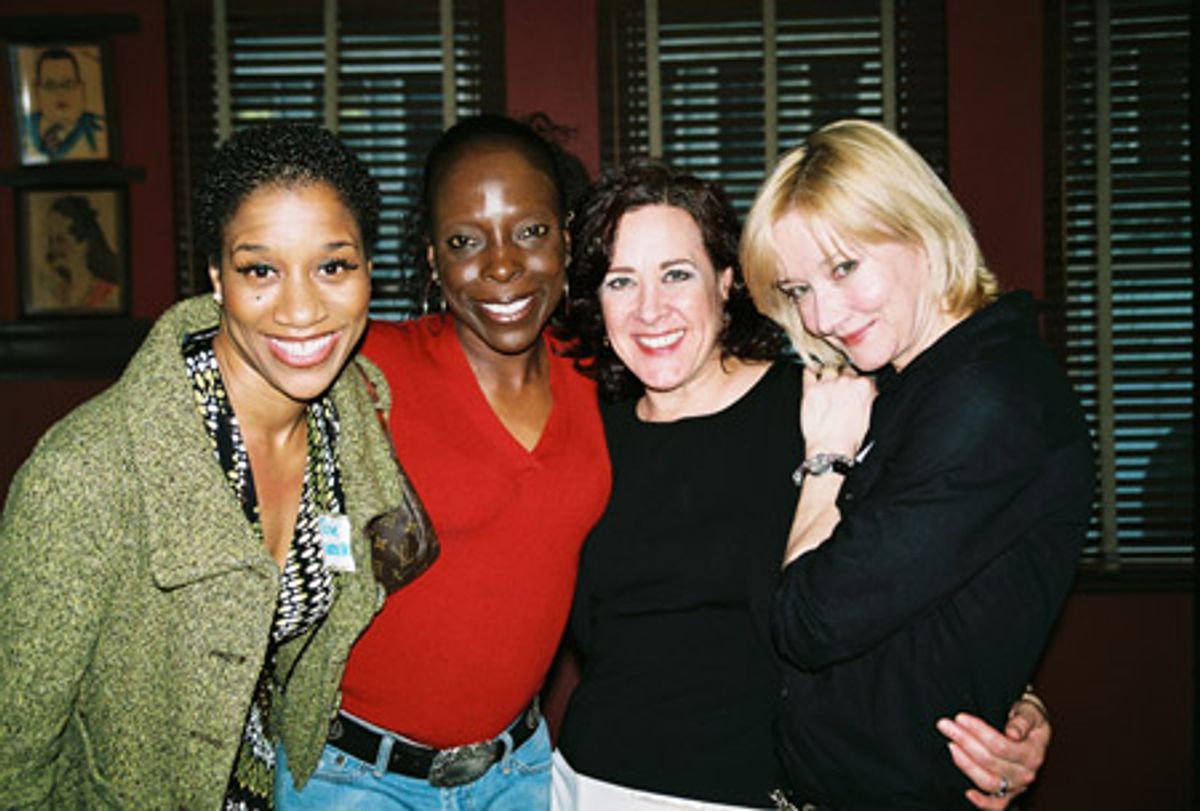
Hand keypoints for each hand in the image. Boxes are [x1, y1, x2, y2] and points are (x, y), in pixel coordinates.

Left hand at [799, 365, 874, 457]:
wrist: (831, 448)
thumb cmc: (849, 438)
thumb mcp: (868, 415)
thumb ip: (867, 396)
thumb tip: (864, 390)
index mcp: (864, 386)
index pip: (860, 374)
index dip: (854, 382)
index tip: (850, 388)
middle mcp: (846, 381)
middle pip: (843, 370)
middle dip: (841, 379)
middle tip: (838, 392)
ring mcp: (827, 383)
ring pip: (827, 369)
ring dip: (826, 376)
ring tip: (825, 388)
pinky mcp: (811, 389)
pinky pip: (809, 372)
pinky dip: (810, 373)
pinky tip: (811, 377)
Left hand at [936, 697, 1050, 808]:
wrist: (1034, 735)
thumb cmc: (1028, 720)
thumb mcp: (1030, 713)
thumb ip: (1023, 720)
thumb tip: (1013, 733)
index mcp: (1032, 753)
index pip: (1000, 745)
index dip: (978, 731)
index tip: (960, 718)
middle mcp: (1025, 773)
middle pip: (989, 760)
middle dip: (964, 741)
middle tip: (945, 725)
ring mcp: (1016, 786)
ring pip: (988, 781)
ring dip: (966, 765)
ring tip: (950, 746)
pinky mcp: (1008, 795)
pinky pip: (996, 805)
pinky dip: (982, 802)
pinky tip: (967, 793)